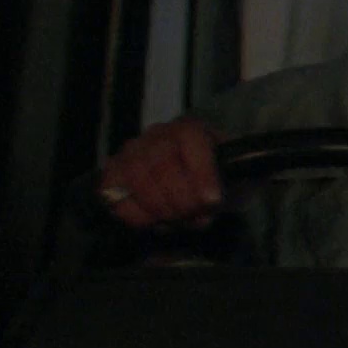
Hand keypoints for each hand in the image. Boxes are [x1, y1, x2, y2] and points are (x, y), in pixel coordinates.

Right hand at [97, 117, 222, 228]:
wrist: (196, 184)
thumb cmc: (216, 178)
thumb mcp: (234, 179)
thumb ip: (227, 186)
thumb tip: (209, 200)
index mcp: (190, 129)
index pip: (190, 138)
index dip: (201, 171)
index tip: (212, 199)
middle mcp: (157, 135)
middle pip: (162, 165)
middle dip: (181, 198)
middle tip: (195, 214)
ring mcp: (131, 153)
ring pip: (137, 179)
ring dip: (160, 207)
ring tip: (178, 218)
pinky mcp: (113, 175)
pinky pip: (117, 198)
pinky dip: (139, 216)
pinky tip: (157, 218)